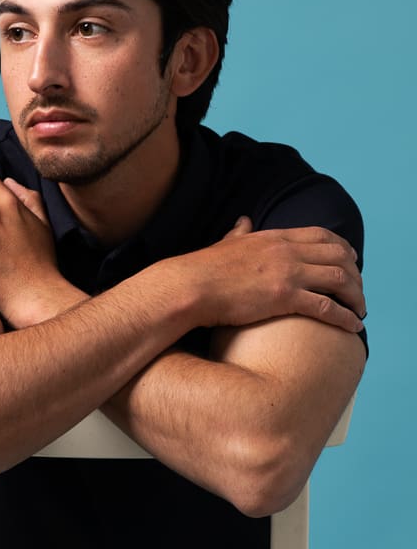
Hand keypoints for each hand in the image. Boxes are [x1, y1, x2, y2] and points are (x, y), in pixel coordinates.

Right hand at [178, 216, 365, 331]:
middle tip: (358, 290)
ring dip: (356, 296)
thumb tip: (243, 221)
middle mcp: (288, 251)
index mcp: (275, 237)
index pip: (322, 235)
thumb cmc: (203, 270)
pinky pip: (328, 307)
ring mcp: (289, 273)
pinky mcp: (286, 298)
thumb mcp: (226, 244)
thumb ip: (239, 233)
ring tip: (359, 311)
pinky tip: (353, 327)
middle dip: (355, 273)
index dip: (342, 248)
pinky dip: (346, 317)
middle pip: (338, 255)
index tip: (351, 260)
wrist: (190, 287)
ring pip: (340, 279)